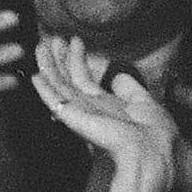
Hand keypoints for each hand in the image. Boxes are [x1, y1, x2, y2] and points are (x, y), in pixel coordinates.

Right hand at [31, 35, 176, 191]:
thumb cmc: (154, 136)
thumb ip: (129, 90)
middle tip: (50, 37)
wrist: (154, 154)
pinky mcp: (77, 119)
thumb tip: (117, 77)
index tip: (73, 40)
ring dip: (50, 65)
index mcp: (106, 106)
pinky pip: (58, 101)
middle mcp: (90, 109)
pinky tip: (36, 76)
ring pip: (60, 86)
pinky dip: (46, 88)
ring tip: (42, 44)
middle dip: (59, 58)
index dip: (77, 60)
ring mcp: (82, 114)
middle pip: (69, 80)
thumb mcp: (145, 104)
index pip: (85, 80)